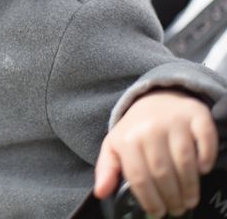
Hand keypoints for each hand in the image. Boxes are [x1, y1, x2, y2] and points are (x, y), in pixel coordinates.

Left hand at [94, 90, 217, 217]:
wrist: (155, 99)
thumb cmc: (135, 129)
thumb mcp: (114, 146)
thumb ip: (106, 169)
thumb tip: (100, 192)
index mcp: (127, 138)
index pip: (138, 177)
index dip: (149, 199)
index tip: (158, 212)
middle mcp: (150, 129)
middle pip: (162, 172)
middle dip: (171, 197)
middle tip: (177, 209)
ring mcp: (174, 122)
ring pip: (184, 161)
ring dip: (189, 186)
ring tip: (189, 200)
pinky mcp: (196, 116)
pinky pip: (205, 140)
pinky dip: (206, 158)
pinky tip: (202, 170)